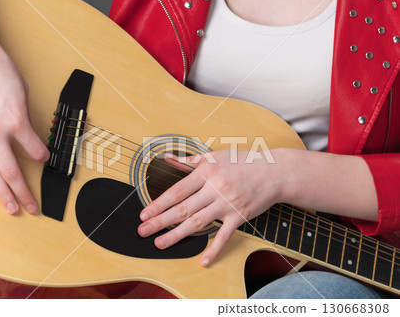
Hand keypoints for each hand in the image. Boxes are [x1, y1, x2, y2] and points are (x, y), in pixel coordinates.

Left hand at [137, 149, 286, 265]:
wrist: (274, 172)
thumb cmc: (242, 162)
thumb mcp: (215, 155)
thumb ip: (189, 160)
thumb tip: (167, 159)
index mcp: (206, 172)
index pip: (177, 191)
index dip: (159, 203)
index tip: (144, 213)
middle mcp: (215, 188)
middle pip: (183, 208)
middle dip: (160, 221)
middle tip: (143, 231)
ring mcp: (227, 204)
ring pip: (198, 223)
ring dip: (177, 235)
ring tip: (160, 243)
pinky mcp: (239, 217)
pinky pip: (224, 236)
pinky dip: (213, 249)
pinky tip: (202, 260)